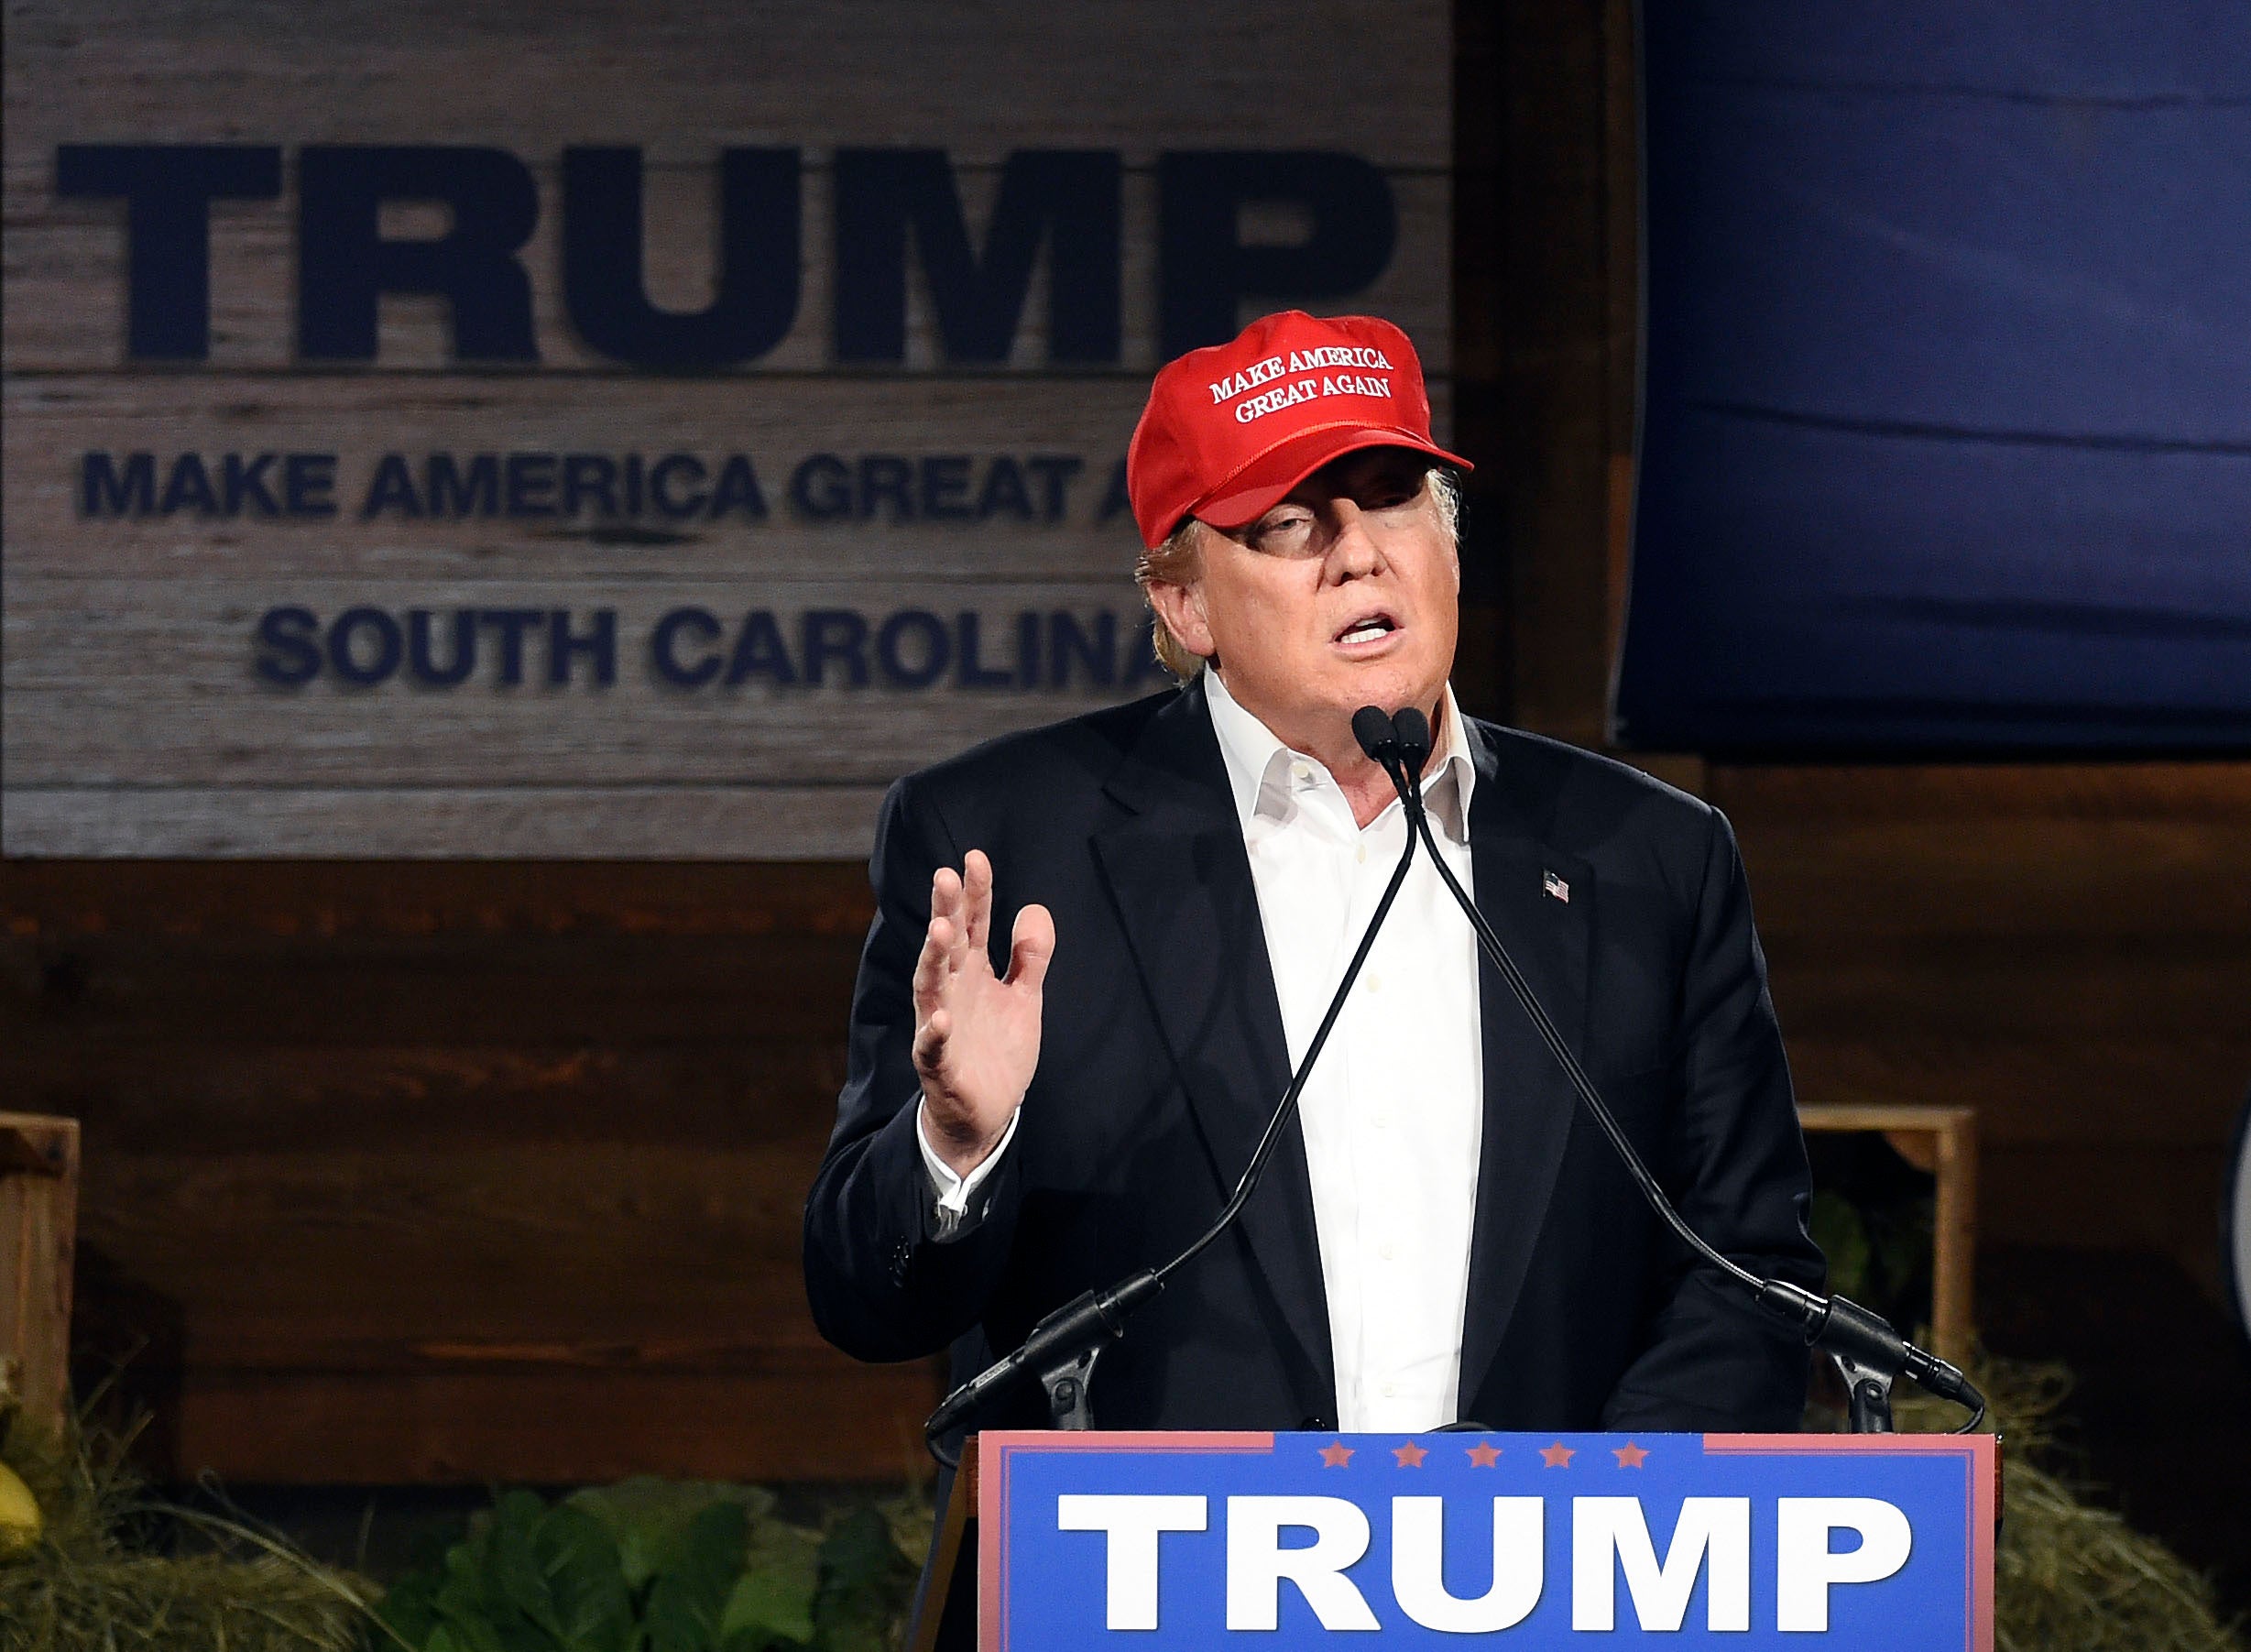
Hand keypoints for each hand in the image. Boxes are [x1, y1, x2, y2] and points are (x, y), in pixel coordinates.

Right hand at [912, 849, 1053, 1175]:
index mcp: (974, 972)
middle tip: (945, 877)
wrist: (988, 1111)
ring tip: (941, 930)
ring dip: (934, 959)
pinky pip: (934, 1047)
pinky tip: (942, 1019)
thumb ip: (1031, 955)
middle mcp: (953, 991)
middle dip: (946, 911)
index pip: (974, 923)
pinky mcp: (940, 1064)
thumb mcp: (1025, 997)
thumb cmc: (999, 1047)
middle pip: (948, 945)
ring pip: (931, 987)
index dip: (975, 893)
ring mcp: (941, 1025)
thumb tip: (1034, 908)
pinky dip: (936, 1033)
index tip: (975, 858)